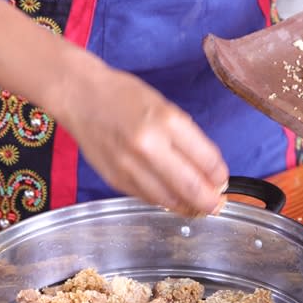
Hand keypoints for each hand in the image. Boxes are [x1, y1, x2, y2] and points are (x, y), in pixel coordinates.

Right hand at [62, 65, 229, 216]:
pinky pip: (149, 199)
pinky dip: (165, 201)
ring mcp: (129, 166)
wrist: (80, 96)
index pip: (207, 161)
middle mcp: (148, 146)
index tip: (223, 180)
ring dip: (188, 206)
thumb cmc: (125, 96)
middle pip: (191, 188)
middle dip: (210, 201)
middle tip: (217, 203)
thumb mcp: (165, 107)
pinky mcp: (115, 180)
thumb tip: (210, 172)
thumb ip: (188, 139)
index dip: (220, 176)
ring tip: (197, 204)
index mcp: (167, 121)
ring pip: (170, 200)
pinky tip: (172, 197)